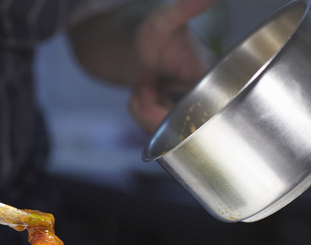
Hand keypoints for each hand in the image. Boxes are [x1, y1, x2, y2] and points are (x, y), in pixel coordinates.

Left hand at [129, 0, 217, 132]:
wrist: (128, 44)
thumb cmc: (149, 31)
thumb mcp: (164, 21)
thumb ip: (185, 7)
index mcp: (215, 76)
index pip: (202, 113)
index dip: (171, 110)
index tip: (152, 87)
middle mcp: (209, 95)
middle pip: (181, 129)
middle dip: (152, 110)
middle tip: (145, 83)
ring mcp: (191, 108)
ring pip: (166, 133)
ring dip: (144, 111)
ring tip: (145, 85)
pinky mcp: (176, 116)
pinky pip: (156, 131)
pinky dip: (142, 115)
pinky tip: (144, 95)